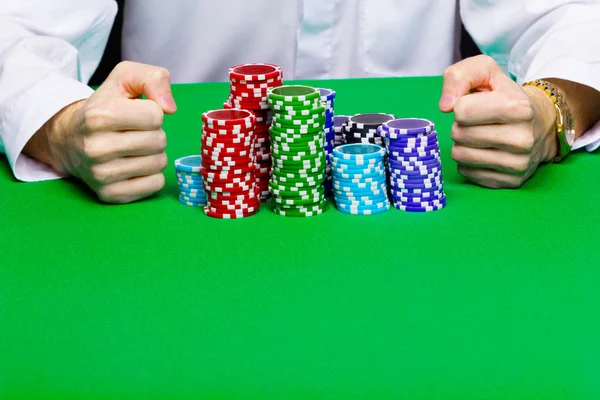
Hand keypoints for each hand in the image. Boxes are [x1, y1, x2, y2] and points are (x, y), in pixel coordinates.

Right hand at [26, 61, 176, 202]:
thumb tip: (170, 108)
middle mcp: (95, 147)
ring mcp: (101, 175)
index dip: (152, 112)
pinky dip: (152, 174)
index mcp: (98, 116)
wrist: (69, 139)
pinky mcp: (110, 195)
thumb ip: (153, 78)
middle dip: (154, 133)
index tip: (135, 113)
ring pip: (159, 163)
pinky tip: (133, 165)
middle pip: (159, 141)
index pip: (155, 116)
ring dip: (154, 154)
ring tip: (133, 148)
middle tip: (134, 132)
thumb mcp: (124, 79)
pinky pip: (156, 184)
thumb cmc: (105, 106)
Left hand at [439, 55, 557, 188]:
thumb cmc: (505, 96)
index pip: (462, 111)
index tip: (475, 105)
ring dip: (462, 144)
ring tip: (480, 135)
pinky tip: (485, 151)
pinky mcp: (510, 181)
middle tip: (478, 122)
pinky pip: (466, 172)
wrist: (541, 123)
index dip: (461, 106)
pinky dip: (469, 161)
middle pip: (459, 134)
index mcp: (518, 107)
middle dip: (461, 125)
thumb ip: (459, 76)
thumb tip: (445, 106)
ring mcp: (518, 163)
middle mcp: (522, 138)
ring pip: (460, 155)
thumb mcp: (486, 72)